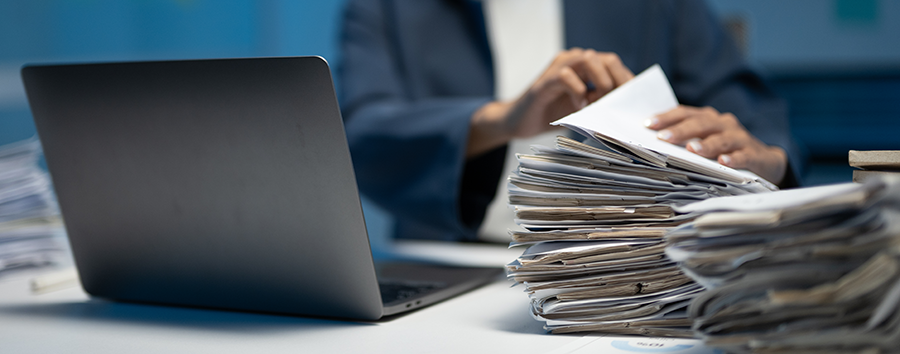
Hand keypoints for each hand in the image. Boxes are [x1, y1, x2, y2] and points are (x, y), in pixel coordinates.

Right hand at [467, 48, 633, 156]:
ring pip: (588, 59)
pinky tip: (578, 106)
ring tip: (597, 103)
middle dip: (617, 81)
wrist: (520, 122)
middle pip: (606, 59)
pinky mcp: (545, 80)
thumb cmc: (552, 114)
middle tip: (615, 103)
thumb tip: (625, 106)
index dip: (626, 81)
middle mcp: (573, 61)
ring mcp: (558, 67)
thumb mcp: (583, 108)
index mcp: (585, 66)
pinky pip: (566, 76)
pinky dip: (577, 92)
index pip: (614, 64)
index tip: (631, 101)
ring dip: (600, 82)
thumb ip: (601, 101)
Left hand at [645, 105, 786, 184]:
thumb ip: (685, 138)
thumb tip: (654, 143)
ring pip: (721, 139)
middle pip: (700, 124)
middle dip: (680, 130)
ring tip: (691, 149)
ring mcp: (739, 138)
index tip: (648, 124)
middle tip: (663, 137)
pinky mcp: (753, 154)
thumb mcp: (706, 140)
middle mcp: (723, 124)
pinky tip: (723, 162)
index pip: (685, 113)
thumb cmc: (725, 149)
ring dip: (706, 144)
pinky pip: (743, 155)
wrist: (764, 160)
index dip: (667, 117)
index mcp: (708, 118)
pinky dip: (733, 158)